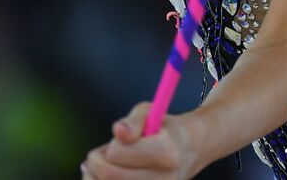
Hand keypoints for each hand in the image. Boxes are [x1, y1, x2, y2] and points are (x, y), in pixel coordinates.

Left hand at [81, 101, 202, 179]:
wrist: (191, 150)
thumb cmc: (164, 129)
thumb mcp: (150, 113)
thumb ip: (133, 120)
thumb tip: (119, 132)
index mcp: (166, 151)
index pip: (116, 154)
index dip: (110, 146)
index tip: (114, 142)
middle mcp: (165, 178)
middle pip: (110, 177)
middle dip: (96, 164)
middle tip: (97, 156)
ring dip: (97, 178)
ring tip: (107, 166)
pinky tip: (108, 179)